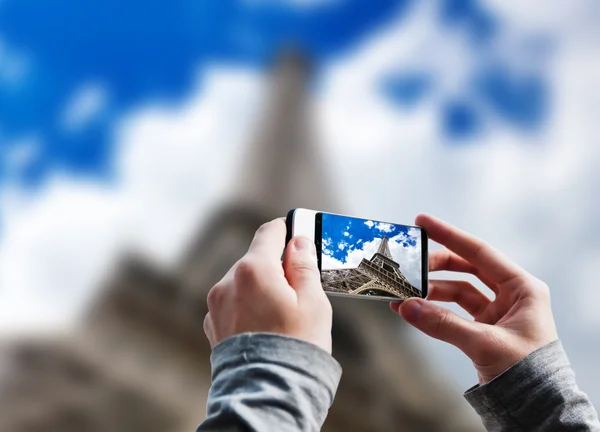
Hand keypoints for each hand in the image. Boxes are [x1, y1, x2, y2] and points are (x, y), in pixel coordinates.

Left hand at [204, 219, 332, 352]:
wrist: (268, 394)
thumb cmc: (296, 348)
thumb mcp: (313, 303)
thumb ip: (303, 266)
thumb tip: (298, 241)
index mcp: (253, 270)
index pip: (269, 233)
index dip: (287, 230)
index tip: (299, 234)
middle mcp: (228, 282)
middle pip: (256, 259)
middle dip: (277, 267)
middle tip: (299, 288)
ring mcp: (217, 304)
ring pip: (244, 281)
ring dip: (262, 287)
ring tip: (282, 316)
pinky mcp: (213, 324)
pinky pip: (234, 303)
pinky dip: (249, 306)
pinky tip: (266, 326)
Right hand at [391, 214, 557, 383]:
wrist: (536, 409)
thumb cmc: (527, 373)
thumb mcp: (485, 344)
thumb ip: (444, 324)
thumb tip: (407, 307)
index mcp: (523, 288)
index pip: (479, 252)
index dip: (449, 235)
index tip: (423, 222)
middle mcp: (510, 295)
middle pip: (465, 268)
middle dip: (435, 267)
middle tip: (409, 265)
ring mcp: (497, 311)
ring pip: (457, 291)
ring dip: (430, 292)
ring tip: (402, 295)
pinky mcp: (485, 328)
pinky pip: (454, 312)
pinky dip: (433, 310)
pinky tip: (411, 310)